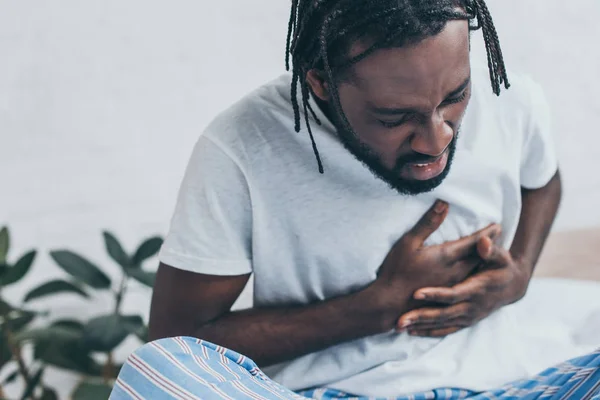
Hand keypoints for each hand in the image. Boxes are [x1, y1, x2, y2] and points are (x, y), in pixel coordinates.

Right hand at [370, 200, 501, 330]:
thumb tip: (444, 203)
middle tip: (500, 238)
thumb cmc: (397, 270)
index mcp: (447, 256)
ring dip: (485, 262)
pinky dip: (476, 276)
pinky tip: (477, 276)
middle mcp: (455, 272)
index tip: (498, 226)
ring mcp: (453, 286)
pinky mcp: (448, 297)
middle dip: (490, 246)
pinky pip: (468, 283)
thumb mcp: (409, 242)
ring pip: (476, 272)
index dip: (486, 234)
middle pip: (479, 257)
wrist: (390, 303)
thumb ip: (428, 223)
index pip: (473, 242)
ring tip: (492, 255)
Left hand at [396, 236, 530, 336]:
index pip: (454, 294)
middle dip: (422, 316)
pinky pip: (446, 329)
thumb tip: (483, 241)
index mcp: (478, 289)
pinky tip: (412, 331)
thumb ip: (490, 249)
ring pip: (442, 324)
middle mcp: (473, 306)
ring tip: (399, 326)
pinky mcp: (466, 321)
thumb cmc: (503, 266)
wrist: (513, 286)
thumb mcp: (501, 256)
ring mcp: (470, 316)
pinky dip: (430, 331)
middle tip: (400, 319)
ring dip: (421, 326)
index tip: (416, 293)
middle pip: (444, 313)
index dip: (436, 294)